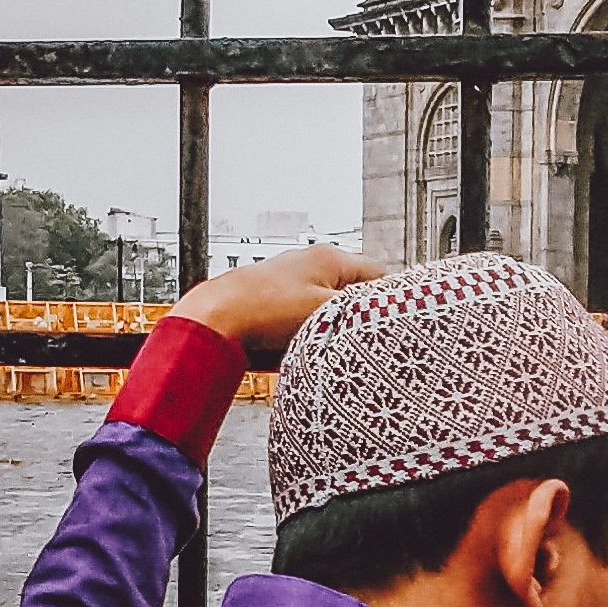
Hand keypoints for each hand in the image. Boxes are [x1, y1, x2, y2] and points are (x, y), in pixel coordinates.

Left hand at [174, 244, 381, 362]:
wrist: (213, 322)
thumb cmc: (261, 308)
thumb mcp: (326, 311)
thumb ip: (362, 311)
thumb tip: (388, 314)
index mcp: (332, 258)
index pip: (381, 276)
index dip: (390, 302)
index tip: (394, 325)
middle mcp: (314, 267)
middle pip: (356, 297)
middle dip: (359, 320)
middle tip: (359, 339)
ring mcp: (296, 286)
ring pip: (332, 313)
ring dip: (333, 331)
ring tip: (324, 343)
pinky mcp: (280, 307)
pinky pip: (308, 324)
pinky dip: (310, 337)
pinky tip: (303, 348)